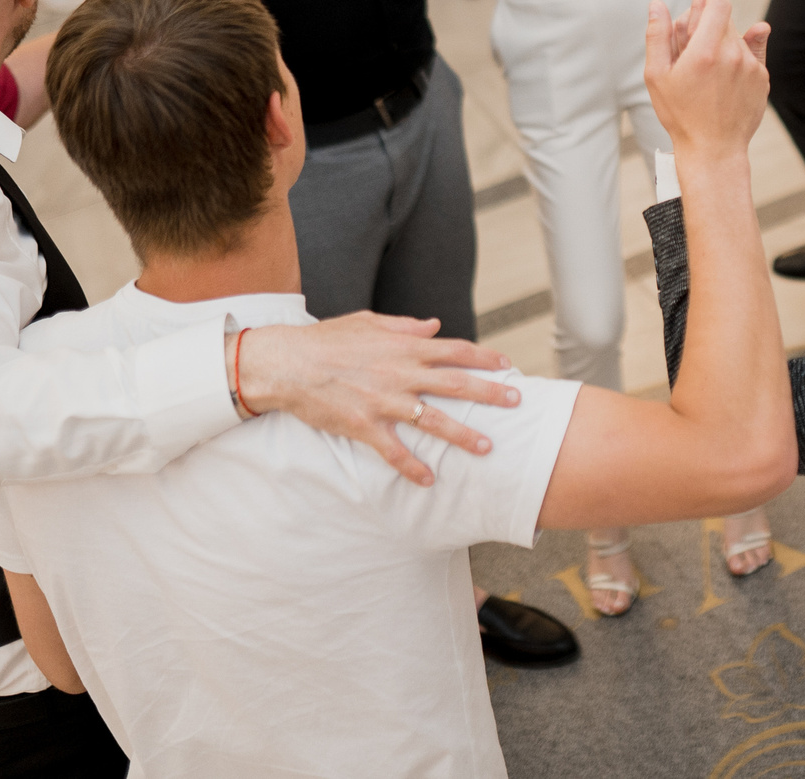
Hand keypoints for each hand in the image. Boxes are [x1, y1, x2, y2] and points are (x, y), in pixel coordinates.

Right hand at [236, 314, 520, 482]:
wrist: (286, 363)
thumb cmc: (327, 340)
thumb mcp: (369, 323)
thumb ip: (405, 326)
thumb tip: (434, 326)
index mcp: (403, 347)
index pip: (454, 350)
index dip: (484, 357)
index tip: (507, 365)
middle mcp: (400, 373)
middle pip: (456, 384)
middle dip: (490, 393)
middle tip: (517, 401)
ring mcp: (383, 401)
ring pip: (432, 420)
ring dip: (462, 435)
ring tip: (487, 448)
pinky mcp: (362, 425)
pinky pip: (393, 451)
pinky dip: (412, 467)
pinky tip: (429, 481)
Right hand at [645, 0, 771, 158]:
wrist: (714, 149)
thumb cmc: (680, 114)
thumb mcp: (657, 75)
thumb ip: (657, 35)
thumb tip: (657, 4)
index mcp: (705, 51)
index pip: (718, 2)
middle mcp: (733, 55)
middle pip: (724, 19)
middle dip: (708, 19)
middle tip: (690, 37)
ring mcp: (751, 67)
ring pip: (736, 36)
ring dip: (721, 39)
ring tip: (703, 67)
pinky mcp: (762, 78)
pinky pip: (749, 54)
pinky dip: (736, 55)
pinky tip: (721, 76)